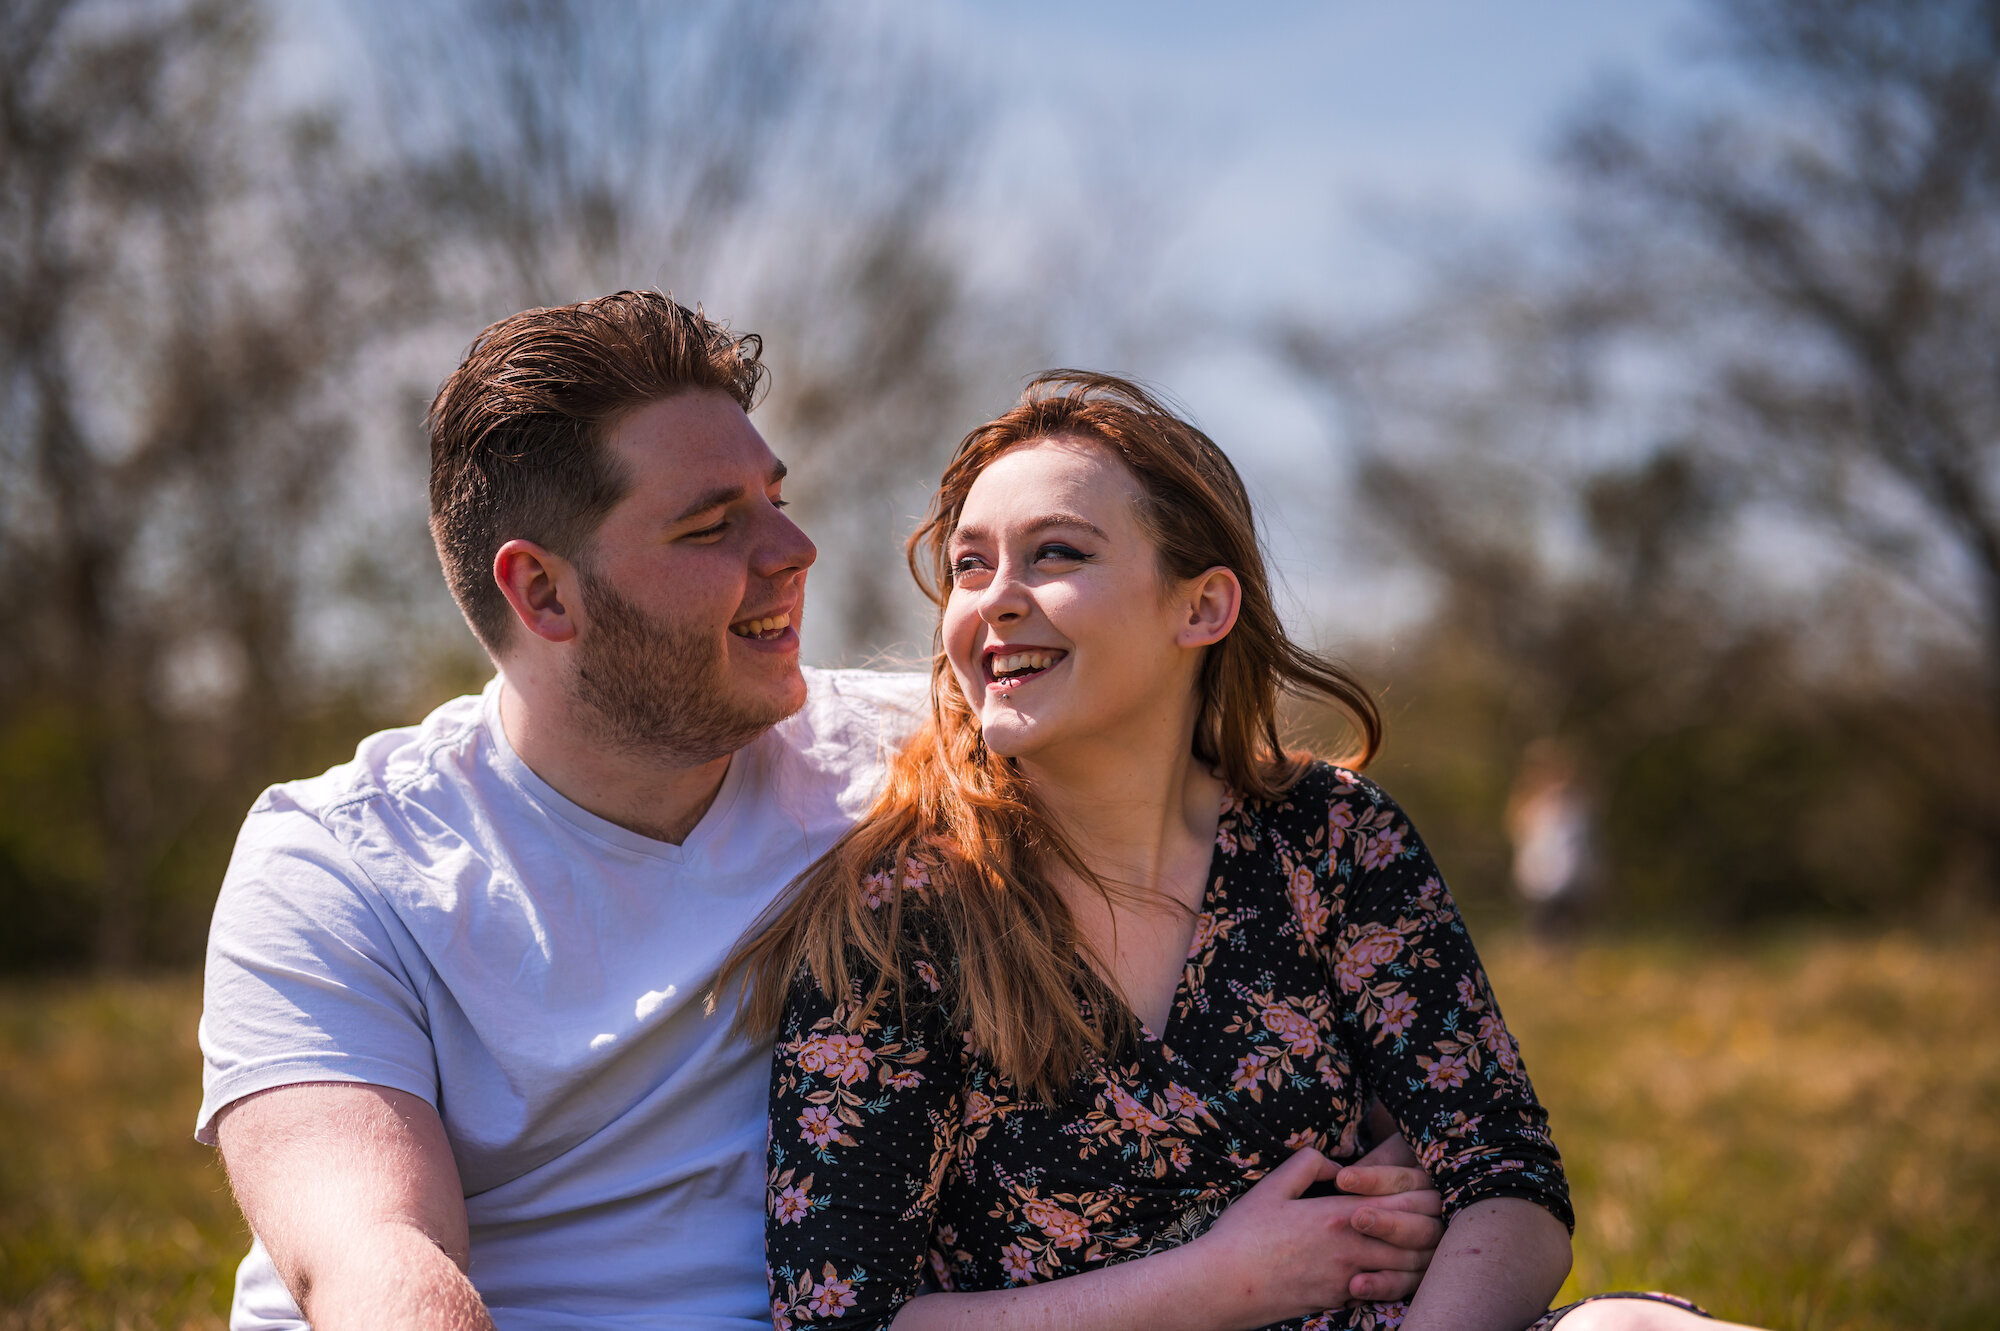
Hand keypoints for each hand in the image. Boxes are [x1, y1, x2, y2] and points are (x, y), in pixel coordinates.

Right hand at [1184, 1147, 1443, 1327]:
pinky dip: (1394, 1281)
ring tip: (1424, 1247)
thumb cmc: (1243, 1234)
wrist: (1224, 1286)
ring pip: (1406, 1270)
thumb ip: (1308, 1164)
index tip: (1428, 1188)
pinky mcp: (1339, 1301)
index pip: (1401, 1201)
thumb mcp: (1272, 1186)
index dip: (1423, 1194)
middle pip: (1415, 1238)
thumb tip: (1337, 1163)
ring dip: (1420, 1258)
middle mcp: (1350, 1248)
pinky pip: (1382, 1292)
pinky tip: (1391, 1272)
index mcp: (1338, 1214)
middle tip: (1437, 1218)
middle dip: (1432, 1227)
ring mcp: (1347, 1279)